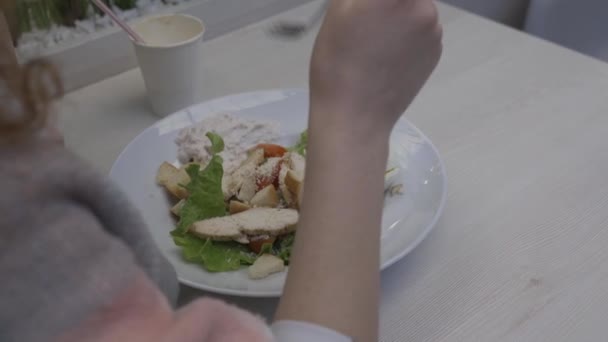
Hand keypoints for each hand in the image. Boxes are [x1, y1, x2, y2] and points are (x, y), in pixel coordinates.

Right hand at [309, 0, 441, 136]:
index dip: (377, 2)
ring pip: (417, 6)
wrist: (355, 117)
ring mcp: (434, 30)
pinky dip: (408, 32)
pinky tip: (387, 53)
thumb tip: (373, 0)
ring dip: (400, 11)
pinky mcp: (436, 52)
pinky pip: (423, 28)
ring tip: (374, 38)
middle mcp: (423, 6)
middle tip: (366, 18)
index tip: (370, 7)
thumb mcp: (338, 10)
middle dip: (389, 3)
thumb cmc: (336, 63)